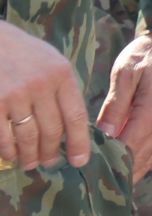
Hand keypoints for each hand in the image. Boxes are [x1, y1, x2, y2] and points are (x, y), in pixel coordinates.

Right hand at [0, 20, 92, 170]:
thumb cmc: (22, 52)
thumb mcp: (51, 61)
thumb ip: (62, 89)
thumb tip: (73, 126)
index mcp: (61, 74)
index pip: (76, 116)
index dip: (79, 143)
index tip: (80, 160)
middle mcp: (40, 85)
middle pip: (52, 131)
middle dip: (51, 152)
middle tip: (50, 162)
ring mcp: (14, 95)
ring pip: (28, 137)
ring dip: (29, 156)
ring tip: (30, 163)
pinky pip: (3, 136)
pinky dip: (7, 151)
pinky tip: (10, 155)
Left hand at [97, 30, 151, 180]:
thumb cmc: (148, 53)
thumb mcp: (125, 73)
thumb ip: (114, 107)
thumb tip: (102, 137)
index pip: (125, 150)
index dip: (104, 164)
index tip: (82, 172)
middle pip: (137, 162)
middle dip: (113, 174)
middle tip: (87, 184)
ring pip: (147, 162)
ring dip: (126, 172)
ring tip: (101, 182)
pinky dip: (138, 163)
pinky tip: (121, 168)